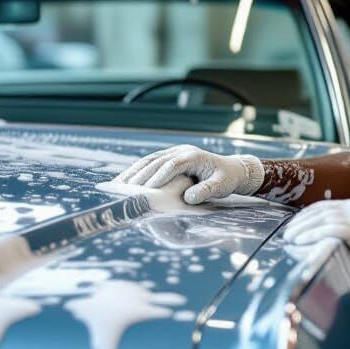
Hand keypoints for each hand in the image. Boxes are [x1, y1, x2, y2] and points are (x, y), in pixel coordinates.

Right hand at [116, 145, 264, 204]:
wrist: (231, 169)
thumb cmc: (226, 179)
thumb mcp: (221, 186)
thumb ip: (206, 191)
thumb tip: (189, 198)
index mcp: (194, 156)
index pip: (173, 164)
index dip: (160, 176)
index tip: (148, 190)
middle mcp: (182, 151)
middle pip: (157, 160)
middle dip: (141, 175)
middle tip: (126, 190)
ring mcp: (174, 152)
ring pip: (149, 160)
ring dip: (133, 172)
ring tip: (118, 186)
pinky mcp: (169, 157)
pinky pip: (149, 162)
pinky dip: (136, 171)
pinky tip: (124, 181)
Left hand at [282, 199, 349, 284]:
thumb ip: (340, 229)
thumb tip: (317, 236)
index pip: (321, 207)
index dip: (304, 217)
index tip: (292, 226)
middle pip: (318, 212)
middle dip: (299, 223)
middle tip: (287, 234)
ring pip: (320, 219)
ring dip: (302, 229)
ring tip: (290, 239)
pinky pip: (328, 230)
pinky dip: (312, 235)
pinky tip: (301, 241)